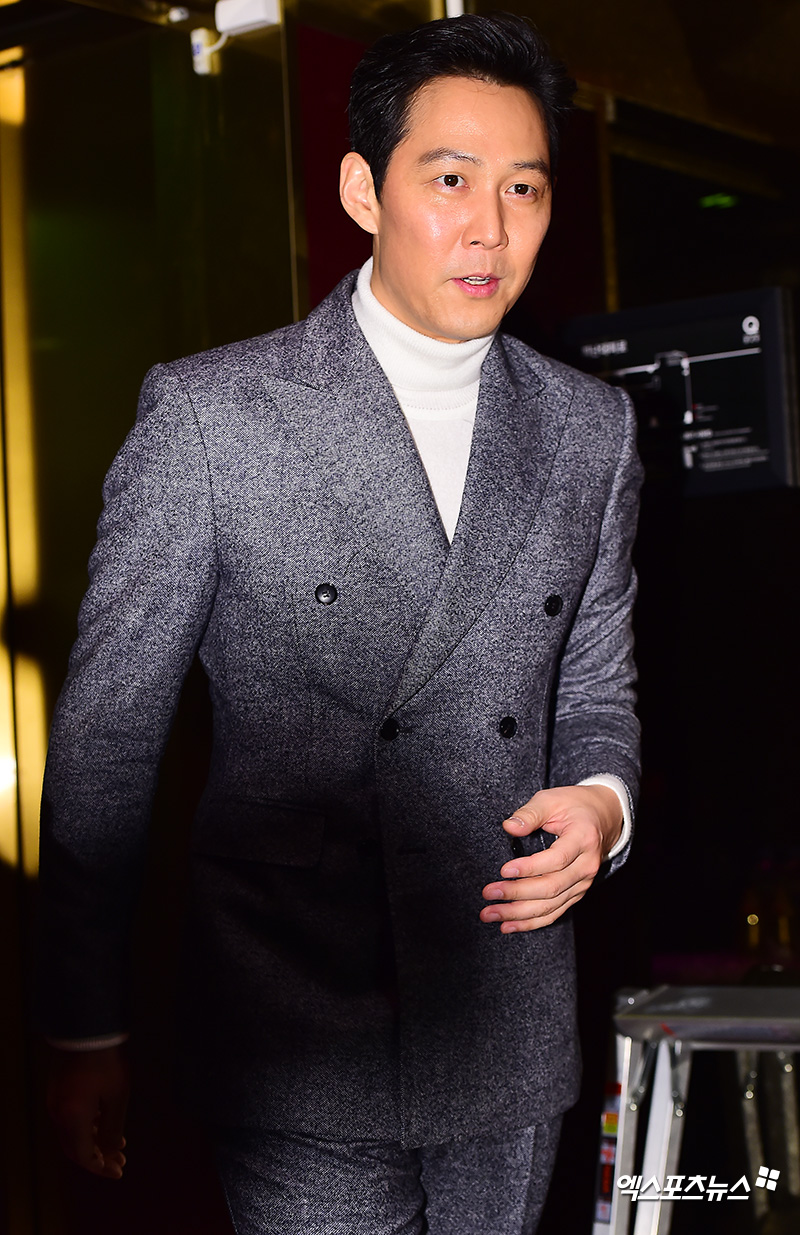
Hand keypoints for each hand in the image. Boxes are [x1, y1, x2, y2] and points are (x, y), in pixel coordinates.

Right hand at [47, 1044, 129, 1178]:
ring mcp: (56, 1102)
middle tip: (119, 1162)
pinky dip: (87, 1127)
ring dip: (94, 1142)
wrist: (86, 1030)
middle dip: (98, 1158)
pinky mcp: (58, 1090)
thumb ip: (113, 1128)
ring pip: (72, 1134)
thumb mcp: (116, 1095)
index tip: (119, 1171)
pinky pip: (70, 1119)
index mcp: (72, 1119)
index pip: (83, 1156)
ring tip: (118, 1144)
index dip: (101, 1167)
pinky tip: (104, 1124)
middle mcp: (59, 1114)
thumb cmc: (105, 1061)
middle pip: (75, 1148)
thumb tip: (111, 1152)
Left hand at [479, 785, 622, 932]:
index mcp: (583, 839)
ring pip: (551, 905)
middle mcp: (587, 865)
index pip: (556, 859)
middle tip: (489, 894)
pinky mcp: (576, 893)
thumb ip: (530, 813)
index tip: (504, 870)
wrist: (603, 817)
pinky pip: (555, 912)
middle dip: (517, 894)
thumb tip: (509, 827)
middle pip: (552, 887)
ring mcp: (583, 883)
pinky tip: (509, 925)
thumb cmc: (574, 806)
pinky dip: (532, 922)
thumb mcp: (552, 799)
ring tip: (491, 915)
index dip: (530, 868)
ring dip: (519, 914)